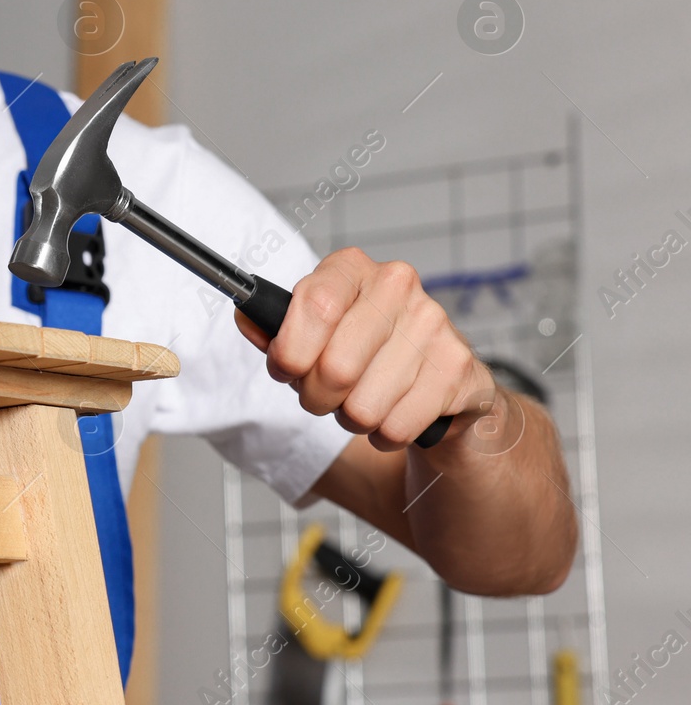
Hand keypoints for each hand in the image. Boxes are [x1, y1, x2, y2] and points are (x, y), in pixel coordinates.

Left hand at [235, 248, 491, 450]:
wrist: (441, 384)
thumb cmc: (366, 354)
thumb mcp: (314, 335)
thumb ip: (275, 328)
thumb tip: (246, 317)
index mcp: (352, 268)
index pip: (314, 304)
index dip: (290, 352)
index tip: (286, 369)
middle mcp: (397, 286)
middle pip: (335, 368)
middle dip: (317, 397)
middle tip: (326, 394)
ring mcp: (435, 325)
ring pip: (364, 407)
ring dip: (351, 419)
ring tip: (364, 401)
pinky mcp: (460, 370)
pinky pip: (396, 428)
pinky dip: (384, 436)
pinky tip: (394, 414)